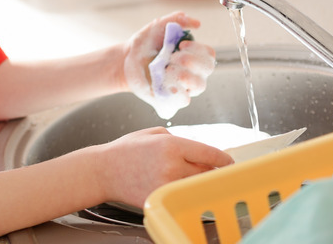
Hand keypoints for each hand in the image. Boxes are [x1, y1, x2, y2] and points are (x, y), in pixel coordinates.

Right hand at [95, 127, 232, 206]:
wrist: (103, 171)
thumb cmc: (126, 150)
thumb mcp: (153, 133)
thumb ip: (179, 140)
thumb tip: (199, 152)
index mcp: (171, 145)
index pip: (210, 153)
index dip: (223, 159)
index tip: (229, 162)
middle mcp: (172, 165)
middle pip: (207, 171)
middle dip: (211, 170)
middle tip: (210, 169)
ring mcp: (167, 185)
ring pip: (196, 185)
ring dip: (198, 181)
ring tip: (189, 176)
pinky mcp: (161, 198)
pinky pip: (182, 195)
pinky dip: (184, 192)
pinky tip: (177, 186)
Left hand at [122, 12, 215, 117]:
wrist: (127, 59)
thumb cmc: (145, 43)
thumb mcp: (158, 26)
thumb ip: (176, 19)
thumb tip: (197, 23)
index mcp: (192, 54)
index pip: (209, 54)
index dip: (198, 49)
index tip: (181, 44)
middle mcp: (192, 71)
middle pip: (207, 69)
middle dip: (193, 61)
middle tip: (173, 57)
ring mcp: (183, 86)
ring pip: (199, 86)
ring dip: (187, 76)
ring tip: (168, 69)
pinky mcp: (171, 98)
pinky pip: (183, 100)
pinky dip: (177, 92)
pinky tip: (165, 84)